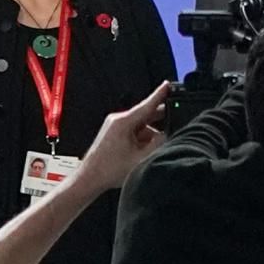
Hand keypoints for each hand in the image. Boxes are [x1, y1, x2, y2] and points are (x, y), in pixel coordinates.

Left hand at [73, 82, 170, 198]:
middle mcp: (118, 121)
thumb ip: (159, 143)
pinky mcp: (115, 134)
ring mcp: (116, 127)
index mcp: (123, 122)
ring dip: (150, 137)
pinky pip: (135, 132)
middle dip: (160, 124)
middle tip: (173, 130)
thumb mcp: (142, 157)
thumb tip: (169, 134)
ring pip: (143, 126)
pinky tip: (142, 154)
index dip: (160, 94)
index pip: (147, 105)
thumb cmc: (109, 169)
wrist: (90, 178)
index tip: (168, 85)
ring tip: (148, 153)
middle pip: (147, 116)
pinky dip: (142, 141)